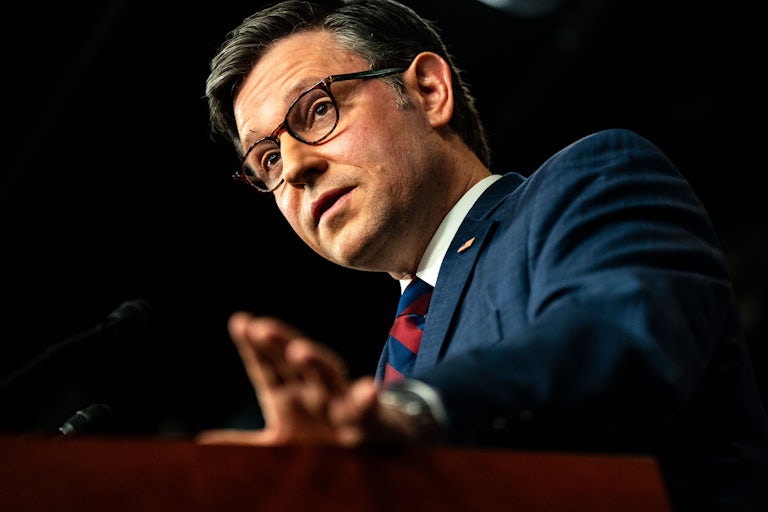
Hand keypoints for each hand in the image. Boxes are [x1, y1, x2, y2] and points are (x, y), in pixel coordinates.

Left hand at [196, 313, 418, 446]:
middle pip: (294, 362)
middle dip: (279, 344)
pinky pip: (366, 408)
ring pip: (328, 376)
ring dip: (316, 362)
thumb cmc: (322, 436)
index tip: (241, 322)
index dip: (254, 346)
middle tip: (262, 328)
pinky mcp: (365, 418)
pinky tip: (368, 388)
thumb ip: (244, 442)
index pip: (267, 366)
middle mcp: (311, 391)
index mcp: (288, 395)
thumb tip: (202, 442)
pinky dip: (367, 398)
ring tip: (300, 350)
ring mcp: (338, 402)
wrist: (372, 445)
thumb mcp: (278, 441)